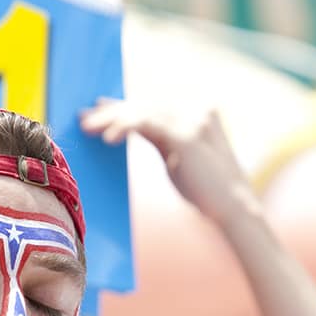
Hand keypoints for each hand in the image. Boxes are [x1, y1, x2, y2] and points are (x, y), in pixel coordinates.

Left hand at [80, 98, 256, 225]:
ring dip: (112, 118)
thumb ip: (159, 138)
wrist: (232, 210)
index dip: (123, 105)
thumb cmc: (205, 190)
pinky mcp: (187, 135)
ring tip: (88, 128)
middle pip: (144, 105)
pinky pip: (147, 124)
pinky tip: (109, 138)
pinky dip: (125, 127)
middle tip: (83, 118)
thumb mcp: (177, 157)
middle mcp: (196, 110)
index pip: (152, 104)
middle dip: (112, 112)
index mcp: (196, 112)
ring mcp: (193, 120)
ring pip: (142, 111)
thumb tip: (132, 125)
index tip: (96, 108)